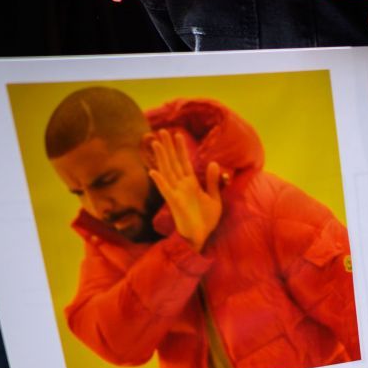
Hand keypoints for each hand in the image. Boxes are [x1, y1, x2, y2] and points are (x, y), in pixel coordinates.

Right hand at [143, 129, 223, 250]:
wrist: (202, 237)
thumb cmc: (206, 220)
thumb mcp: (214, 198)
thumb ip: (212, 181)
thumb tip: (214, 163)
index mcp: (191, 184)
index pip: (184, 162)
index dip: (180, 149)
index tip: (177, 135)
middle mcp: (181, 186)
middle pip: (173, 162)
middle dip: (168, 147)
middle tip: (162, 130)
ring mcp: (176, 193)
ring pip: (167, 171)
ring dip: (161, 158)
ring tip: (156, 143)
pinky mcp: (174, 203)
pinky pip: (165, 190)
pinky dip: (160, 181)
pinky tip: (153, 171)